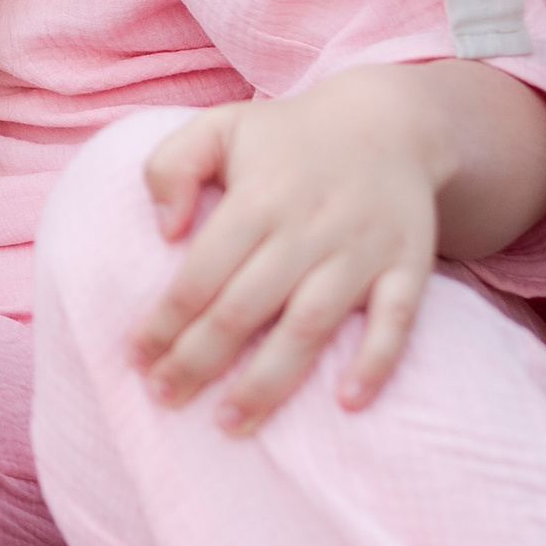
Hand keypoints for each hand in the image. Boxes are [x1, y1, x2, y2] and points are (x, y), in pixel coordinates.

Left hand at [124, 66, 449, 434]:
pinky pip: (396, 321)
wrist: (391, 123)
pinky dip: (375, 362)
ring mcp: (361, 251)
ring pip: (310, 325)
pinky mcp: (408, 266)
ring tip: (231, 422)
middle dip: (200, 361)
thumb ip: (171, 166)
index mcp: (257, 198)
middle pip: (245, 308)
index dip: (166, 321)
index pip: (201, 273)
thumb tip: (164, 232)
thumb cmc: (288, 136)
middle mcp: (308, 228)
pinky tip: (346, 402)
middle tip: (166, 398)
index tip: (137, 358)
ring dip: (269, 380)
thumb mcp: (219, 126)